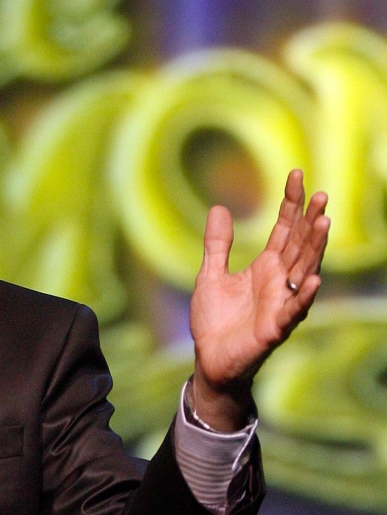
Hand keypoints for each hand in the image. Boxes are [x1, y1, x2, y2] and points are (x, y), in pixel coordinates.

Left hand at [189, 169, 328, 430]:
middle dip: (310, 221)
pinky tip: (313, 279)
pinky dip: (303, 295)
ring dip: (314, 249)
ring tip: (324, 223)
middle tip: (321, 194)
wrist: (210, 360)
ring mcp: (280, 304)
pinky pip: (293, 310)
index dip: (291, 204)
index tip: (297, 175)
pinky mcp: (274, 328)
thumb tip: (219, 207)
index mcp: (266, 268)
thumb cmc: (215, 321)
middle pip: (299, 246)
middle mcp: (279, 282)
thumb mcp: (210, 275)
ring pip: (303, 271)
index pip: (284, 230)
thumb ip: (217, 244)